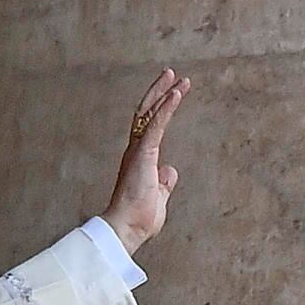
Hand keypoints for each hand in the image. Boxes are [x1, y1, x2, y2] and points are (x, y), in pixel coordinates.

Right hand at [102, 68, 190, 252]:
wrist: (125, 230)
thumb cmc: (139, 219)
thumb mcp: (158, 196)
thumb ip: (164, 182)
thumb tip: (170, 170)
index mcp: (139, 159)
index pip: (149, 126)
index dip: (160, 108)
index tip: (172, 93)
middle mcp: (135, 150)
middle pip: (146, 112)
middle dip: (160, 91)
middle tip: (172, 74)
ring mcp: (138, 151)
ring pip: (149, 113)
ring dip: (164, 93)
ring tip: (178, 78)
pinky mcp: (144, 155)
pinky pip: (156, 125)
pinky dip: (167, 108)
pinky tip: (176, 93)